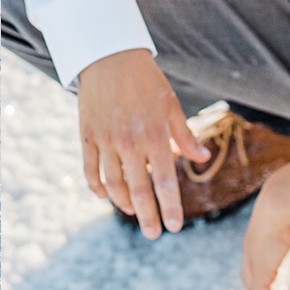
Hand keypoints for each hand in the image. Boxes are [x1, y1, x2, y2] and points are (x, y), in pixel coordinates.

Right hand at [76, 49, 208, 238]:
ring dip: (123, 203)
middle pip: (138, 191)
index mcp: (155, 135)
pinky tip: (105, 196)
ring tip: (133, 212)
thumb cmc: (146, 80)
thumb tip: (202, 159)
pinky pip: (91, 171)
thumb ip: (185, 136)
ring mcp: (106, 141)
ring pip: (113, 185)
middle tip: (154, 234)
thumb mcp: (171, 105)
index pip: (165, 182)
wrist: (108, 55)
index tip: (174, 227)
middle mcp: (130, 142)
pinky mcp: (88, 136)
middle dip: (147, 217)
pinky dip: (97, 188)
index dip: (170, 207)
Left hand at [240, 158, 289, 289]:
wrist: (281, 203)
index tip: (267, 276)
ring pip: (253, 286)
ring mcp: (253, 260)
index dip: (259, 267)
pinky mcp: (260, 271)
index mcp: (257, 234)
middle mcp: (251, 248)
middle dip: (256, 288)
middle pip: (248, 274)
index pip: (254, 256)